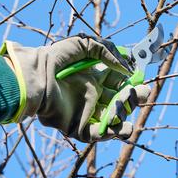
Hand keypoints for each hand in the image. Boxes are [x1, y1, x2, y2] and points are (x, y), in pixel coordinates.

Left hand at [1, 34, 150, 141]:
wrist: (35, 76)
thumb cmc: (57, 57)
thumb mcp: (84, 44)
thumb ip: (108, 51)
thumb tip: (127, 68)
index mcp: (95, 78)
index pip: (120, 83)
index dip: (131, 82)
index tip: (139, 79)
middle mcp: (93, 96)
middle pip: (121, 102)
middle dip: (134, 98)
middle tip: (141, 93)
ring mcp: (86, 112)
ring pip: (113, 120)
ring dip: (125, 117)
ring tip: (128, 110)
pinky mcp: (78, 127)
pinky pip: (99, 134)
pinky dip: (112, 133)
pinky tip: (122, 127)